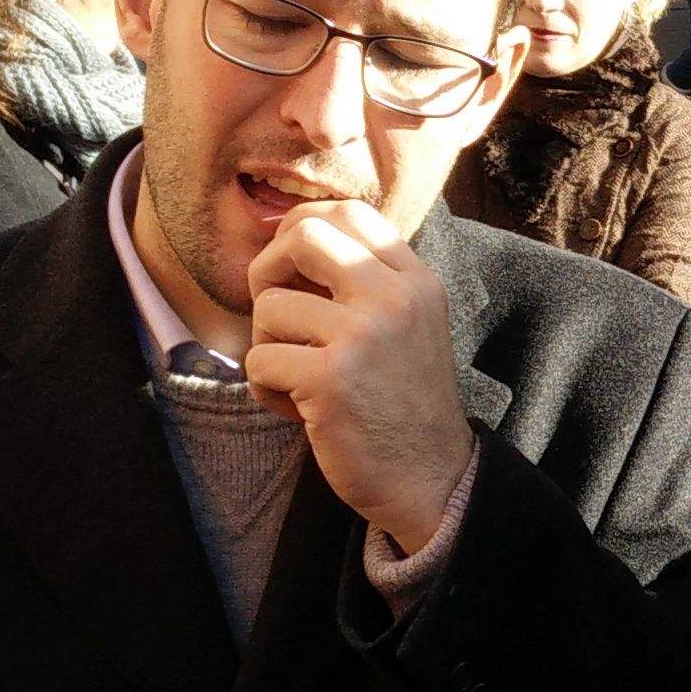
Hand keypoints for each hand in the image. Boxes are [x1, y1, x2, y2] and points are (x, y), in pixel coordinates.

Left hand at [244, 199, 477, 549]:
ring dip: (267, 346)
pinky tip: (299, 411)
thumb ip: (365, 284)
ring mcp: (364, 335)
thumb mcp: (406, 326)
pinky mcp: (331, 379)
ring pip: (269, 307)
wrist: (431, 478)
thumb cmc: (403, 403)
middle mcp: (395, 298)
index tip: (289, 267)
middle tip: (275, 314)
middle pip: (304, 236)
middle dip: (268, 269)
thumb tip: (286, 241)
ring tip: (298, 378)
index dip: (301, 229)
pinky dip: (266, 390)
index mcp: (416, 280)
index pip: (348, 212)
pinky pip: (259, 361)